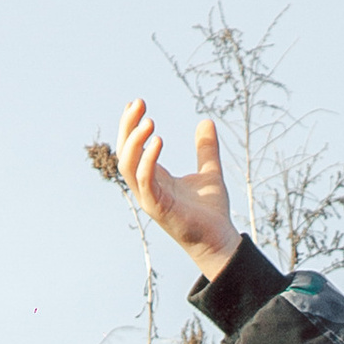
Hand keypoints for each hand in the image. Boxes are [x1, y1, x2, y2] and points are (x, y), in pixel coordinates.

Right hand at [117, 96, 240, 279]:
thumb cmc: (210, 212)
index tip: (135, 103)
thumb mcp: (209, 172)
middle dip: (127, 126)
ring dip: (134, 142)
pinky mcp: (158, 208)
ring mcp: (150, 198)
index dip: (130, 125)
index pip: (132, 148)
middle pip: (124, 153)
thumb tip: (206, 121)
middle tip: (138, 103)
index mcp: (155, 178)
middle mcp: (147, 187)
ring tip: (149, 121)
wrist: (219, 240)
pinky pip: (145, 181)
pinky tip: (158, 142)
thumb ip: (206, 149)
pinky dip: (148, 160)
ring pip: (128, 166)